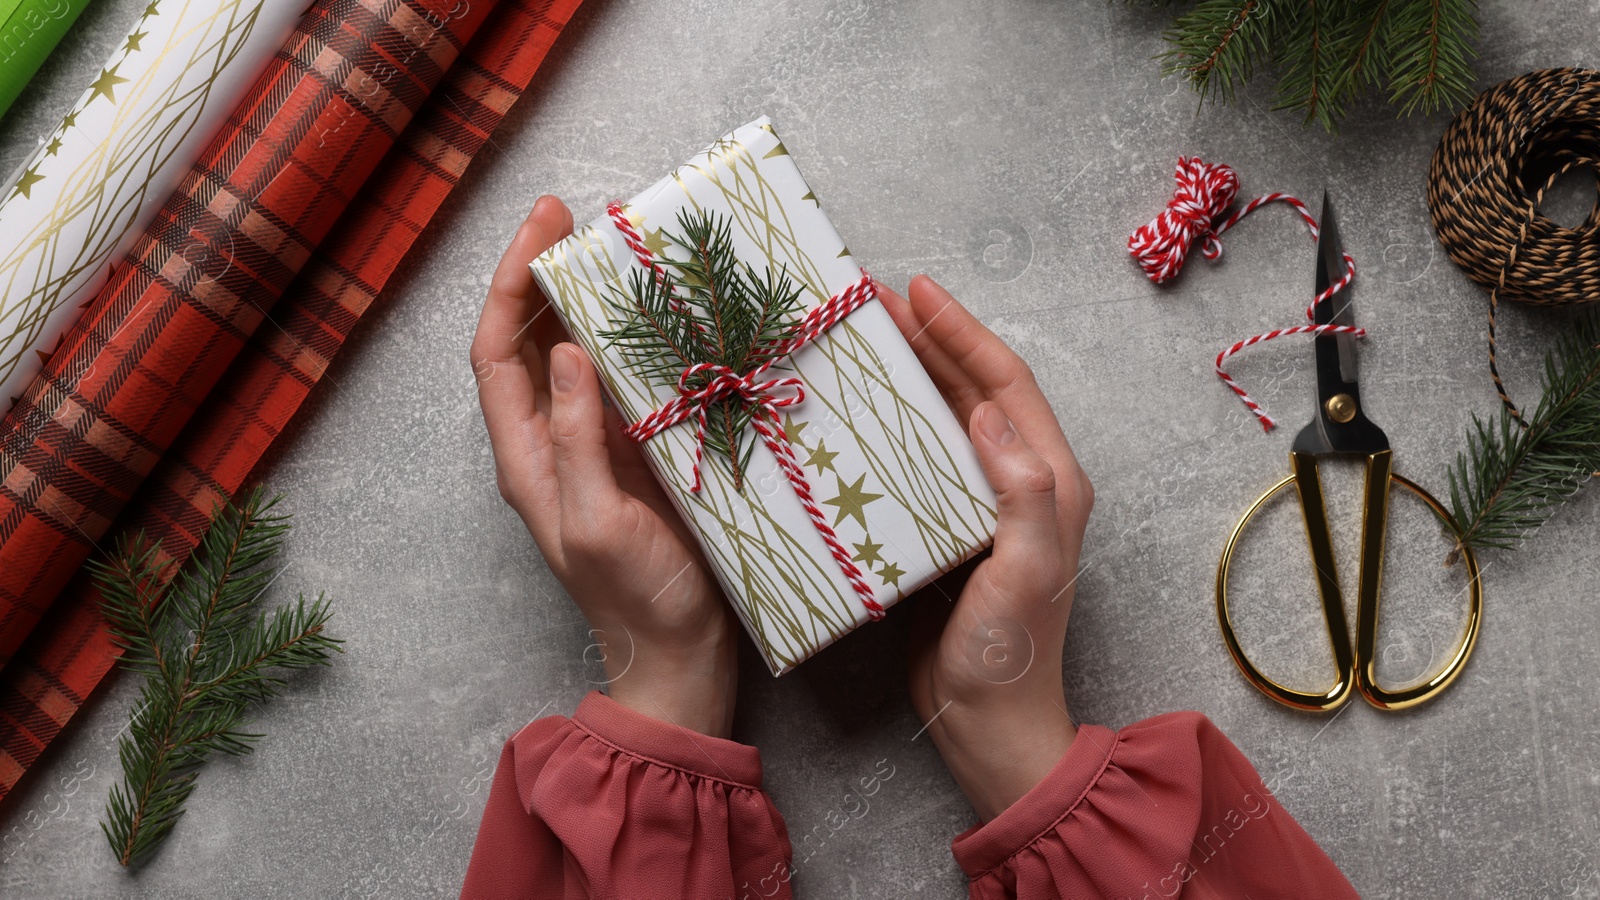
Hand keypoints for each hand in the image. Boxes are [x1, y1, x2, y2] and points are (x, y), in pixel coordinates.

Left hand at [471, 196, 738, 738]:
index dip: (510, 286)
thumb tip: (564, 352)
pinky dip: (633, 339)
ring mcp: (595, 445)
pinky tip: (660, 311)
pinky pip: (624, 380)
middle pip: (528, 342)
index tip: (542, 227)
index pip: (495, 353)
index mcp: (526, 457)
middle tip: (577, 216)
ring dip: (588, 300)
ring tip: (616, 247)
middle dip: (543, 275)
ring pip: (575, 354)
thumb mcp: (598, 522)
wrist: (679, 654)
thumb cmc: (636, 599)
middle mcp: (552, 441)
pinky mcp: (638, 452)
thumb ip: (577, 440)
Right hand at [881, 275, 1093, 821]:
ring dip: (909, 377)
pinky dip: (891, 427)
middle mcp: (1020, 484)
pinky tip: (855, 415)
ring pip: (943, 420)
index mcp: (1052, 482)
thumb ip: (1021, 491)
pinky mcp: (946, 530)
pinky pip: (919, 460)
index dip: (965, 333)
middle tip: (878, 302)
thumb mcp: (1026, 569)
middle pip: (974, 391)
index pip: (1007, 385)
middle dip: (932, 341)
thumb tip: (986, 411)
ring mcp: (981, 507)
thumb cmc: (1012, 654)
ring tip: (864, 341)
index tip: (919, 291)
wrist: (989, 724)